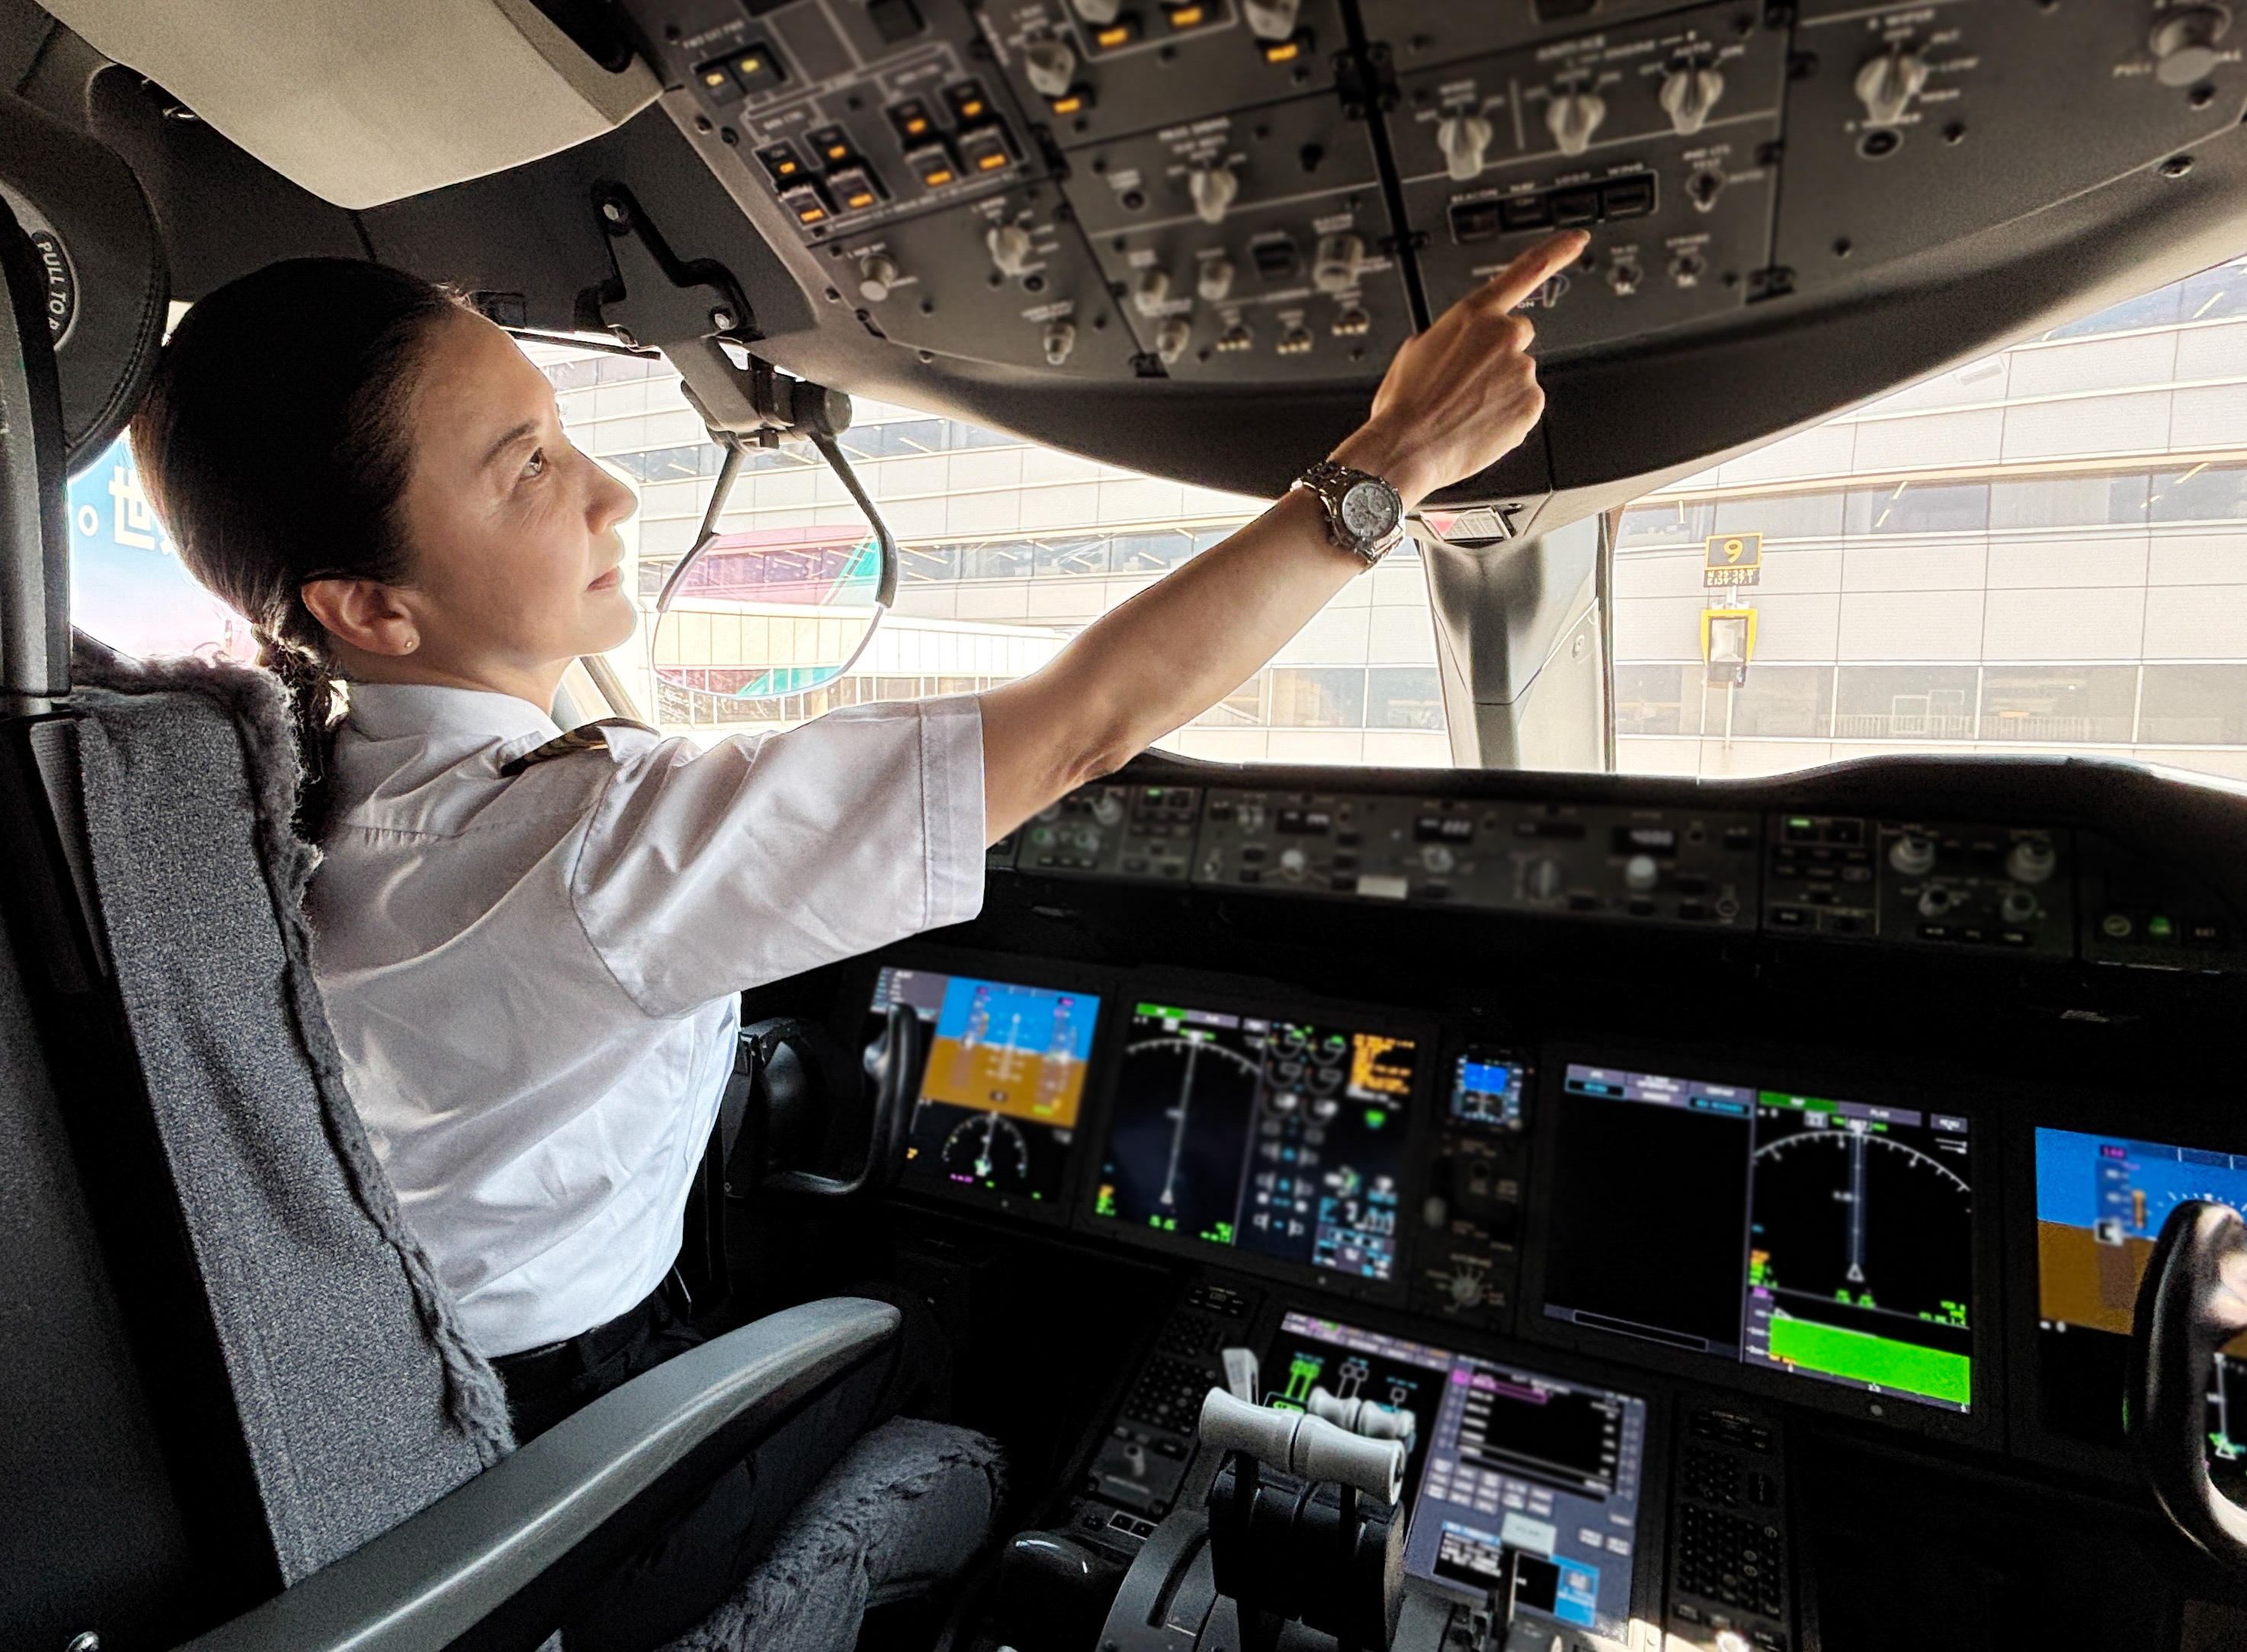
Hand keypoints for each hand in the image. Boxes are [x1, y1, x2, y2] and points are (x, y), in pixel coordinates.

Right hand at [1328, 229, 1587, 507]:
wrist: (1406, 448)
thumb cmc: (1405, 405)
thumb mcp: (1415, 350)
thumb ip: (1450, 334)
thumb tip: (1459, 343)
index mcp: (1474, 314)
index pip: (1526, 270)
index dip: (1558, 251)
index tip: (1579, 239)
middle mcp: (1504, 336)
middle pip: (1516, 335)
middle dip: (1497, 354)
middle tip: (1466, 381)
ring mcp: (1522, 370)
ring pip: (1518, 375)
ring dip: (1498, 388)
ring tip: (1465, 408)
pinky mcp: (1531, 404)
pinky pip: (1524, 405)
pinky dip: (1507, 414)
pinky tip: (1478, 423)